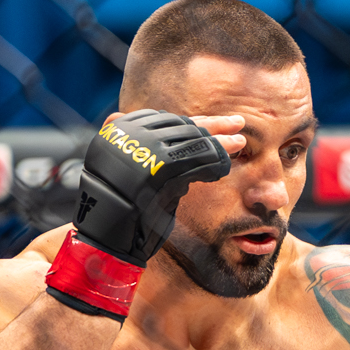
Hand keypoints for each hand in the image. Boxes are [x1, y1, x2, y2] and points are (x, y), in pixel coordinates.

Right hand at [71, 110, 241, 263]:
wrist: (109, 229)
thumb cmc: (124, 203)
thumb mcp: (139, 170)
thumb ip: (155, 152)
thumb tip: (184, 132)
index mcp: (121, 129)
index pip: (169, 120)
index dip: (196, 121)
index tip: (218, 122)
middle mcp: (130, 135)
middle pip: (183, 126)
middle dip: (214, 125)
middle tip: (238, 123)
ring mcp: (143, 150)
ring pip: (191, 140)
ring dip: (220, 142)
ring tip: (239, 143)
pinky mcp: (158, 169)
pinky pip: (195, 160)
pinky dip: (213, 160)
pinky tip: (225, 163)